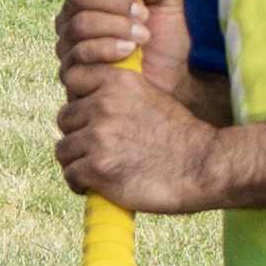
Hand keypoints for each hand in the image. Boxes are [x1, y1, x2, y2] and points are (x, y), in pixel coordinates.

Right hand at [56, 0, 184, 94]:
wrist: (168, 84)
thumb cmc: (163, 43)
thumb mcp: (170, 5)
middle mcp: (73, 16)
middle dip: (116, 2)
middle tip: (144, 15)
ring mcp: (69, 45)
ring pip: (80, 23)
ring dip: (116, 26)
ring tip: (142, 37)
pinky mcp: (71, 72)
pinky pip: (80, 52)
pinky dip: (108, 48)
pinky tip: (128, 51)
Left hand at [59, 65, 225, 216]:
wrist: (201, 167)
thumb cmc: (177, 136)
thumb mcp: (148, 95)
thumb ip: (117, 92)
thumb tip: (84, 102)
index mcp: (117, 80)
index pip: (72, 79)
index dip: (80, 101)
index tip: (91, 119)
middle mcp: (104, 103)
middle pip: (65, 119)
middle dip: (78, 136)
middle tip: (98, 152)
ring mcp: (100, 135)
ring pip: (64, 150)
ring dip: (77, 163)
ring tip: (98, 171)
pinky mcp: (98, 167)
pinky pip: (71, 175)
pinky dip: (80, 184)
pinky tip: (97, 187)